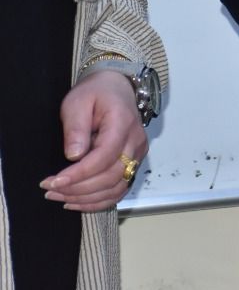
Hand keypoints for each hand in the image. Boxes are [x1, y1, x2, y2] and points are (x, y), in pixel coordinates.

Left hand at [42, 70, 147, 211]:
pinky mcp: (134, 163)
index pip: (104, 157)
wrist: (117, 88)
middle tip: (49, 190)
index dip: (78, 174)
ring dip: (86, 198)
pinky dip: (99, 201)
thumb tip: (74, 156)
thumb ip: (76, 127)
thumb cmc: (95, 93)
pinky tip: (76, 201)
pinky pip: (120, 189)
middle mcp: (136, 142)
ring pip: (117, 187)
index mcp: (123, 124)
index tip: (52, 181)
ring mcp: (138, 154)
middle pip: (111, 176)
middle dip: (78, 189)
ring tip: (58, 196)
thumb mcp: (78, 102)